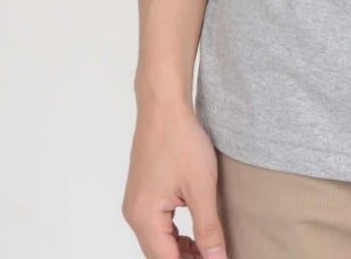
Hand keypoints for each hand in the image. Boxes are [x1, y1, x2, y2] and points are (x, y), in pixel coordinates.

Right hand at [121, 100, 228, 258]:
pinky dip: (174, 236)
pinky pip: (157, 226)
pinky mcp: (143, 194)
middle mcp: (135, 215)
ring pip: (158, 242)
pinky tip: (195, 234)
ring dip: (181, 251)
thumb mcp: (201, 186)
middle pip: (159, 255)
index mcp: (144, 217)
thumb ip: (208, 227)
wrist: (164, 107)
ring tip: (209, 250)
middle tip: (215, 256)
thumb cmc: (181, 140)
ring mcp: (136, 204)